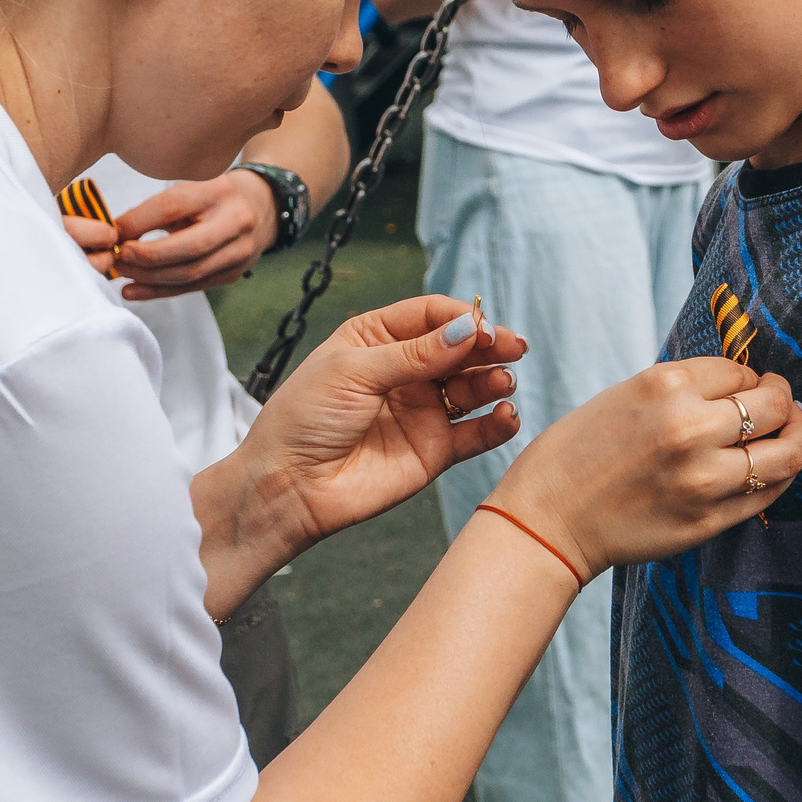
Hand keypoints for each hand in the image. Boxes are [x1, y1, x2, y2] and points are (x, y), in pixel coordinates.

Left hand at [107, 173, 279, 299]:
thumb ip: (158, 210)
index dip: (137, 223)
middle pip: (186, 248)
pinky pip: (193, 287)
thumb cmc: (215, 195)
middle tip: (117, 258)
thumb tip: (115, 233)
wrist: (263, 205)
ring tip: (122, 273)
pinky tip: (134, 291)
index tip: (112, 233)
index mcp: (218, 191)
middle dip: (146, 257)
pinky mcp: (234, 273)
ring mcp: (239, 251)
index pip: (172, 208)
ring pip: (189, 273)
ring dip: (149, 278)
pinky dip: (160, 291)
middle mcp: (234, 222)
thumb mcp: (192, 188)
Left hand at [217, 296, 527, 566]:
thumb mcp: (354, 372)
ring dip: (493, 381)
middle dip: (489, 346)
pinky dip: (498, 423)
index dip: (460, 318)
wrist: (288, 486)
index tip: (481, 327)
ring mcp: (422, 410)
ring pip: (473, 387)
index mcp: (377, 338)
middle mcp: (405, 371)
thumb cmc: (305, 418)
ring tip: (501, 383)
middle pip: (459, 348)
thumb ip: (414, 354)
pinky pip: (476, 433)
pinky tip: (507, 415)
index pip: (431, 315)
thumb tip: (468, 331)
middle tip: (513, 348)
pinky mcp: (434, 450)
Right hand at [487, 361, 801, 581]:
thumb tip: (740, 385)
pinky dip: (779, 476)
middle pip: (773, 406)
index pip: (741, 372)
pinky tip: (772, 468)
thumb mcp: (626, 395)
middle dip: (783, 400)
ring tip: (794, 432)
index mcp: (666, 385)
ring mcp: (704, 478)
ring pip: (786, 453)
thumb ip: (684, 389)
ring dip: (798, 437)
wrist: (547, 519)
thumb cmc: (578, 453)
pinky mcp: (709, 520)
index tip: (747, 387)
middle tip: (781, 403)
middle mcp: (691, 428)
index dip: (750, 379)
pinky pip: (768, 493)